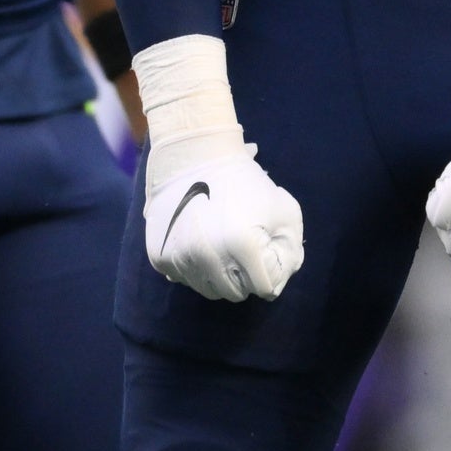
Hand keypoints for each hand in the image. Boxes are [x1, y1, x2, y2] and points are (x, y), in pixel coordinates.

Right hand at [142, 143, 303, 301]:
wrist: (194, 156)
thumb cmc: (244, 182)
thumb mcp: (283, 208)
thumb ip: (290, 249)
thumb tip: (278, 282)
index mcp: (243, 246)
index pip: (265, 288)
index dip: (270, 269)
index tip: (262, 247)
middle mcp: (209, 259)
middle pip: (237, 293)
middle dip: (245, 276)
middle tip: (243, 249)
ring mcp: (181, 260)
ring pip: (210, 290)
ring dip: (220, 276)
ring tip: (221, 246)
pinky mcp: (160, 257)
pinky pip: (184, 279)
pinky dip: (195, 268)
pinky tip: (199, 242)